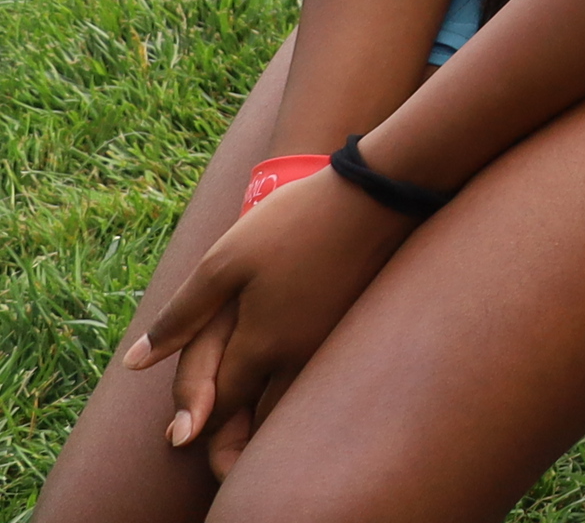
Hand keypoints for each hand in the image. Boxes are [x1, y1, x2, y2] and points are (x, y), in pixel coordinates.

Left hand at [120, 170, 418, 474]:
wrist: (377, 195)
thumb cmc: (293, 223)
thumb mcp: (223, 262)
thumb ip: (180, 317)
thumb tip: (136, 363)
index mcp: (262, 343)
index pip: (221, 402)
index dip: (196, 422)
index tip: (176, 439)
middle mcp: (300, 356)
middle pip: (264, 420)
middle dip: (237, 446)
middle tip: (220, 461)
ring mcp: (333, 345)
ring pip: (297, 405)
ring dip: (272, 425)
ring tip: (253, 433)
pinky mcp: (355, 329)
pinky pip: (322, 381)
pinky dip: (301, 396)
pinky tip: (295, 382)